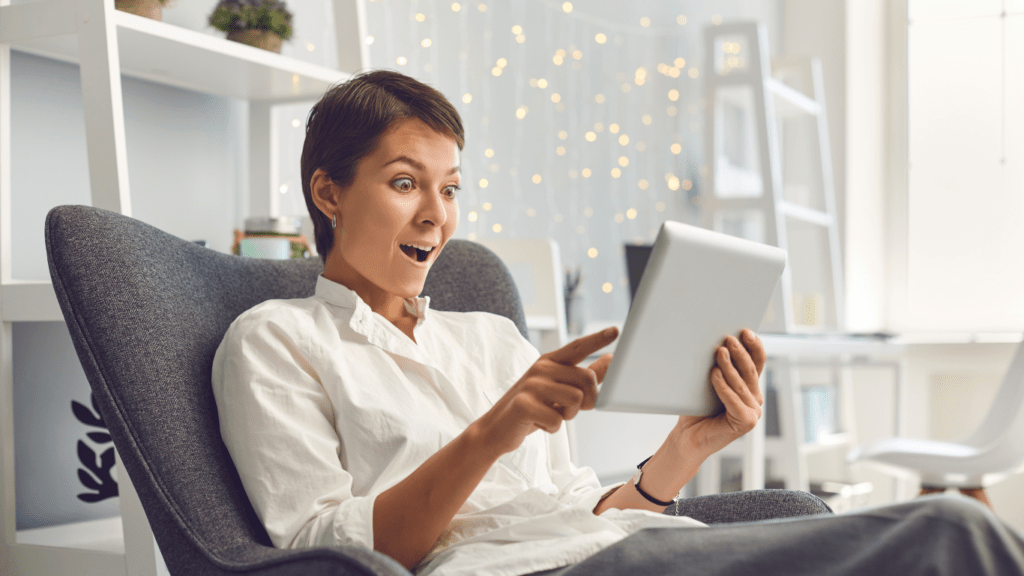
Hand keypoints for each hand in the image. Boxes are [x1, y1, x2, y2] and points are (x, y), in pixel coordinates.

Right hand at [473, 327, 618, 456]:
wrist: (497, 428)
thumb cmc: (532, 407)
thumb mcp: (557, 389)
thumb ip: (584, 375)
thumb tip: (610, 359)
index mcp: (550, 361)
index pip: (578, 347)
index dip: (597, 339)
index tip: (616, 330)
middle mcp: (541, 368)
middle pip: (587, 380)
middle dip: (586, 401)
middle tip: (567, 410)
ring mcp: (531, 384)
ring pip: (576, 400)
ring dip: (568, 415)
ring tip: (550, 414)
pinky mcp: (524, 404)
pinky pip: (557, 420)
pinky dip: (552, 428)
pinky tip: (538, 423)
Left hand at [673, 329, 766, 460]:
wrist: (688, 436)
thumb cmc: (696, 408)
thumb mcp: (709, 382)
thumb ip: (718, 367)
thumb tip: (716, 343)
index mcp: (749, 387)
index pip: (758, 362)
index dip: (754, 346)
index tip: (745, 331)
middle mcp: (755, 399)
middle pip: (751, 370)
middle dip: (740, 353)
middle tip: (729, 338)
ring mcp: (753, 412)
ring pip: (742, 383)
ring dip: (730, 366)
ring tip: (719, 351)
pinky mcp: (746, 422)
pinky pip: (734, 399)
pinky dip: (723, 385)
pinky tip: (714, 374)